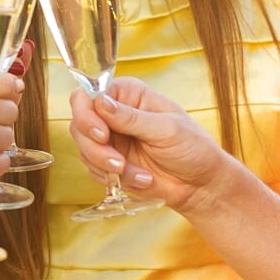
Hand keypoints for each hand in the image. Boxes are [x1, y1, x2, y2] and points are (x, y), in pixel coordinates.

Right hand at [66, 78, 224, 211]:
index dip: (87, 114)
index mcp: (128, 94)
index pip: (90, 94)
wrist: (200, 185)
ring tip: (140, 174)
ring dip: (108, 167)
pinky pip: (94, 171)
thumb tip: (100, 101)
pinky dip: (114, 179)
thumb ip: (131, 117)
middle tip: (119, 163)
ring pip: (84, 150)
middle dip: (95, 148)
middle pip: (79, 123)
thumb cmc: (192, 148)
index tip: (102, 134)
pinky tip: (141, 179)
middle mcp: (114, 114)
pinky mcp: (109, 163)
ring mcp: (110, 139)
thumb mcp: (166, 129)